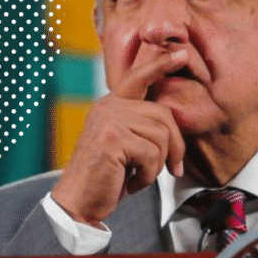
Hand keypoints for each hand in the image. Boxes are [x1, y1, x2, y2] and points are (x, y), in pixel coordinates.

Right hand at [51, 50, 188, 225]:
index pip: (137, 78)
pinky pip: (152, 155)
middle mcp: (108, 107)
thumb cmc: (105, 178)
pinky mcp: (112, 139)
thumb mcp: (125, 147)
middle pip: (164, 116)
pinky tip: (132, 183)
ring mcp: (109, 121)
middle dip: (175, 147)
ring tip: (139, 176)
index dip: (160, 65)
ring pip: (161, 137)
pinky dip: (148, 176)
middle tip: (173, 169)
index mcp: (111, 106)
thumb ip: (142, 129)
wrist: (77, 202)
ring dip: (157, 165)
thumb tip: (175, 131)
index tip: (180, 54)